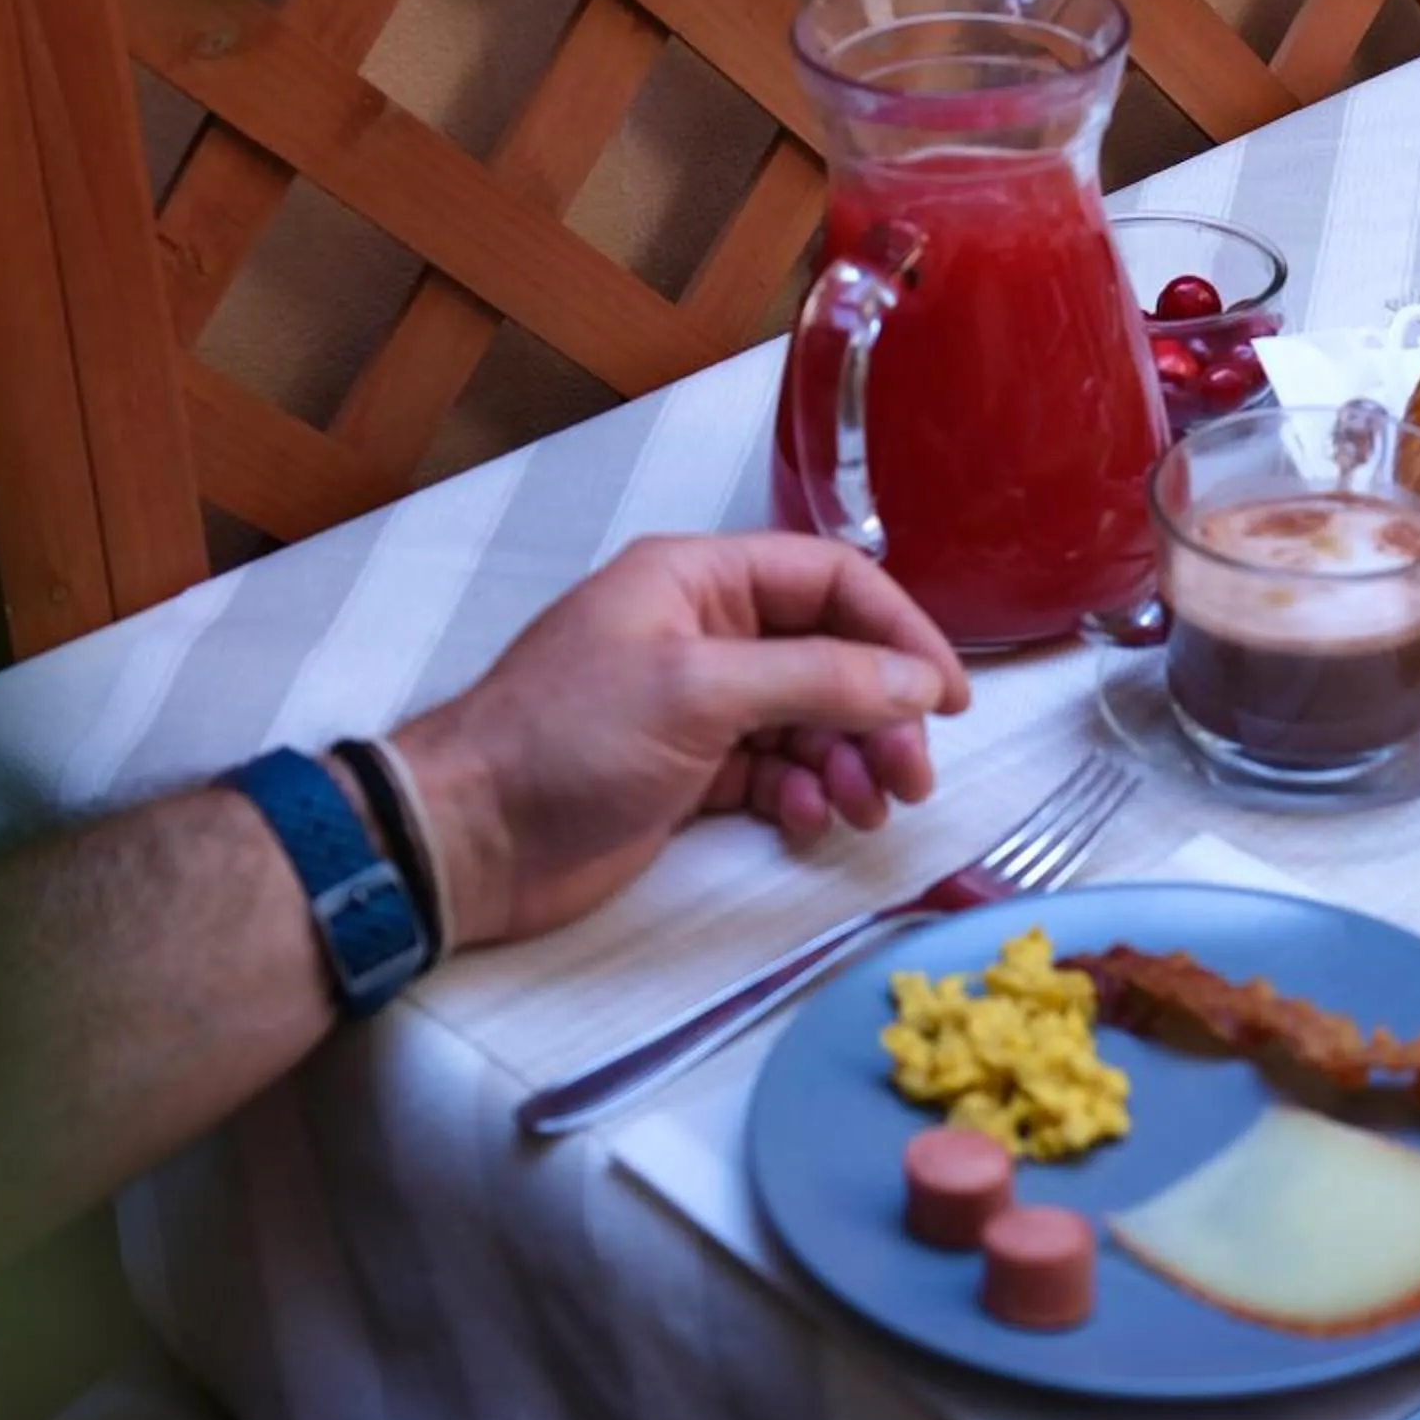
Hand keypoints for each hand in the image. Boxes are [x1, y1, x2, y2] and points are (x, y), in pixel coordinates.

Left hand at [390, 534, 970, 945]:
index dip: (900, 632)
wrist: (469, 839)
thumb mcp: (700, 693)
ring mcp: (697, 706)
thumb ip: (819, 679)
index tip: (950, 698)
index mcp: (698, 581)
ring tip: (863, 810)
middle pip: (832, 656)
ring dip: (850, 761)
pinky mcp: (689, 774)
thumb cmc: (567, 741)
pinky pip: (777, 772)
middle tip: (909, 779)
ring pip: (811, 721)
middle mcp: (704, 632)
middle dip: (880, 715)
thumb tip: (919, 683)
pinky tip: (804, 822)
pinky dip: (804, 796)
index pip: (831, 581)